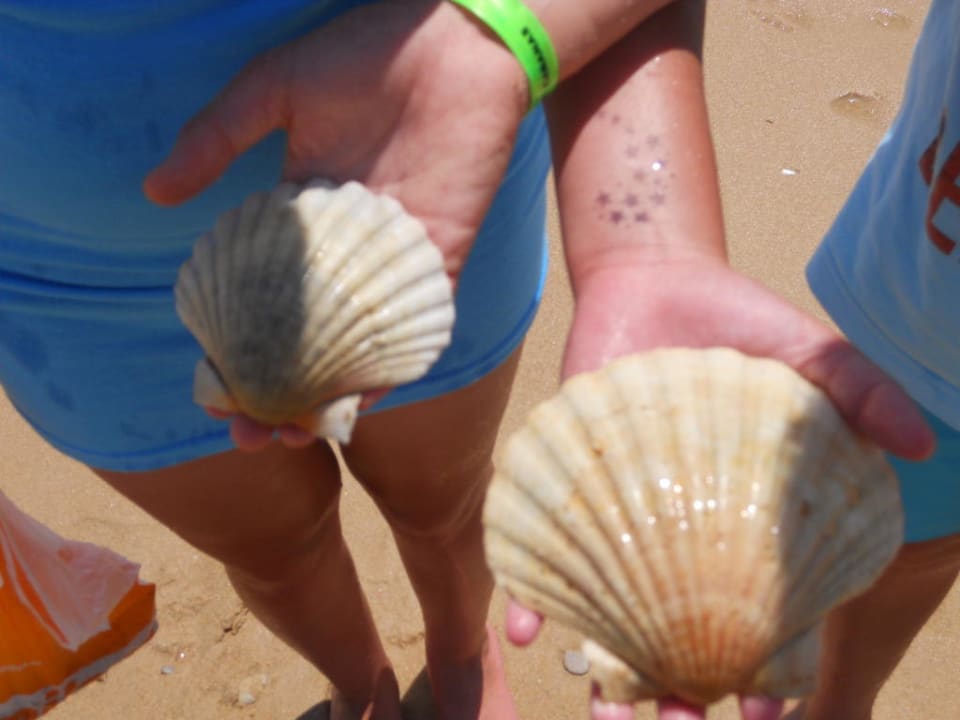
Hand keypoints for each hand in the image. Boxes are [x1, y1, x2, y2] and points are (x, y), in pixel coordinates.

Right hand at [145, 1, 529, 447]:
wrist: (452, 40)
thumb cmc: (363, 55)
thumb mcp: (272, 93)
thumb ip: (216, 141)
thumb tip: (154, 193)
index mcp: (302, 218)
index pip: (263, 298)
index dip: (239, 347)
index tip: (213, 391)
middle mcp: (347, 251)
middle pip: (309, 339)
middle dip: (282, 390)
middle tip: (253, 437)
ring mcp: (394, 260)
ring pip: (359, 346)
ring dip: (331, 395)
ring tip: (297, 437)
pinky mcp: (442, 257)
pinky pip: (418, 327)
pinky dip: (394, 366)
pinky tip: (361, 407)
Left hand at [507, 256, 934, 718]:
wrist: (650, 281)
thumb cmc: (736, 322)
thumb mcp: (808, 352)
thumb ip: (862, 392)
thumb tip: (922, 450)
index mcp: (747, 522)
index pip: (761, 617)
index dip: (768, 672)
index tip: (766, 714)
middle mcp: (684, 534)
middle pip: (684, 638)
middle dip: (681, 693)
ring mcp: (624, 520)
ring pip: (616, 619)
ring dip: (608, 676)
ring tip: (604, 717)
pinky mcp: (571, 492)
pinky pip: (547, 556)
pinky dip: (535, 594)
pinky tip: (526, 629)